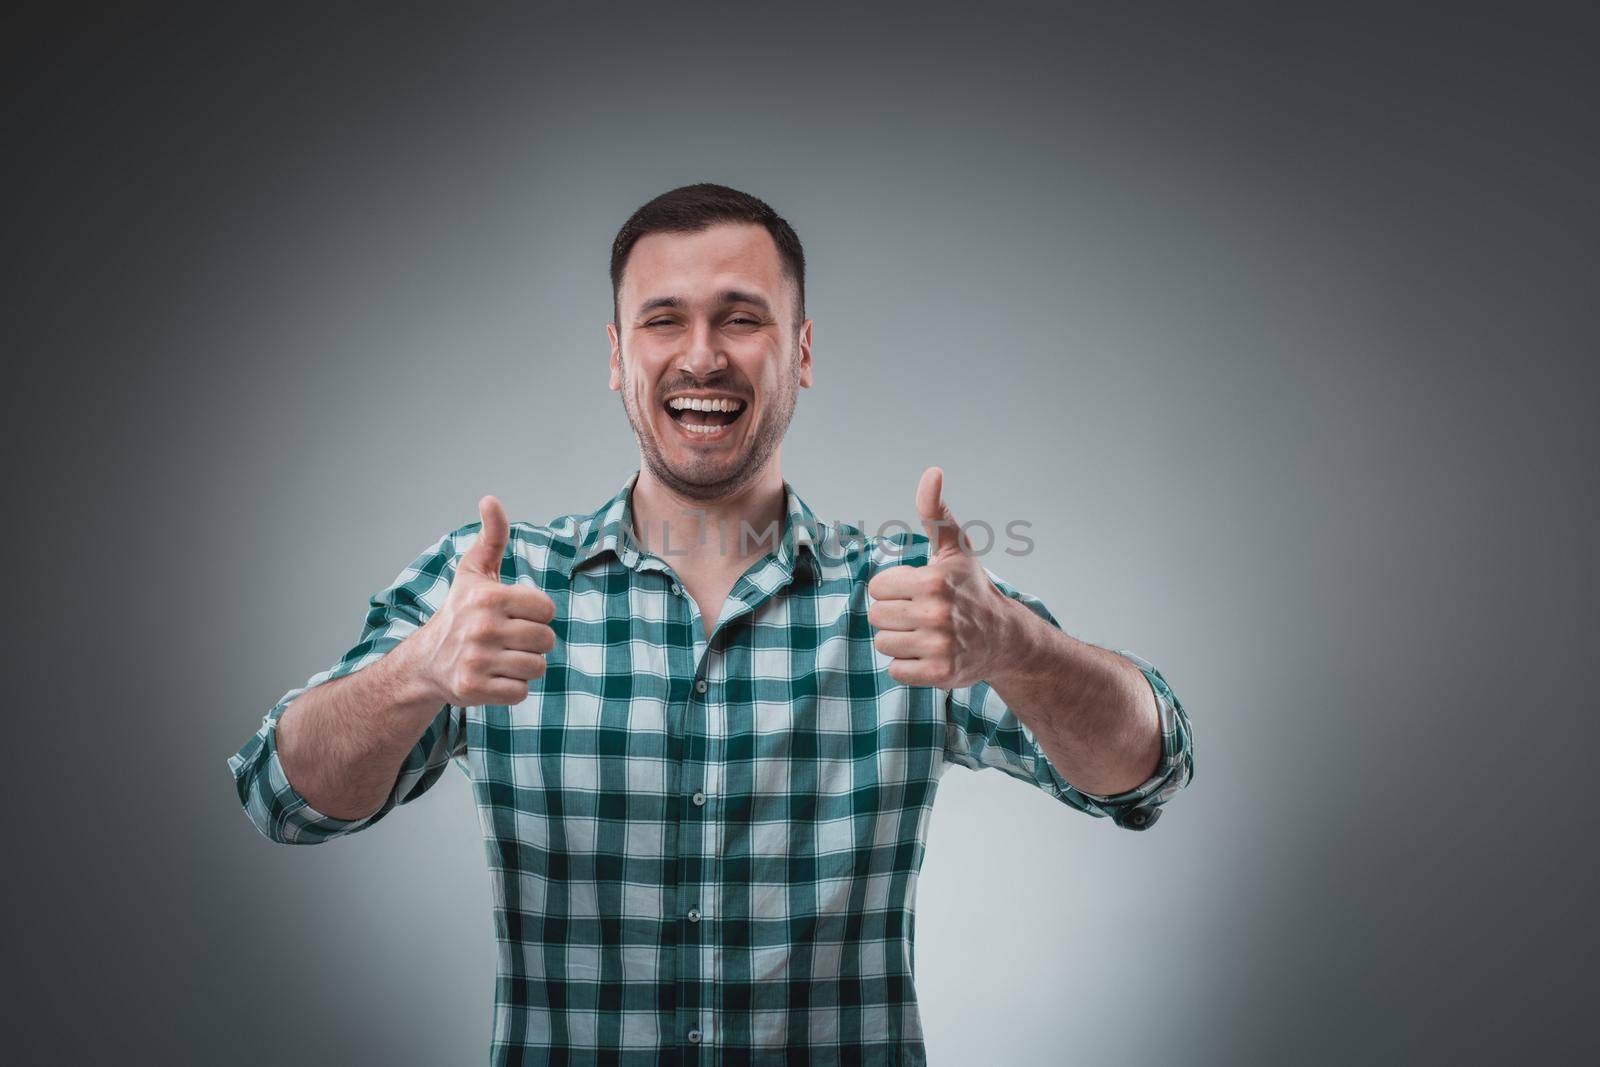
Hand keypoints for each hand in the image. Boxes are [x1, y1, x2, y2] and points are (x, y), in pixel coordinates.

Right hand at [409, 495, 556, 705]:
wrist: (425, 661)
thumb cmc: (460, 610)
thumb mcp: (474, 571)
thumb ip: (492, 536)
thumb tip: (490, 499)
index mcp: (488, 597)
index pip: (547, 609)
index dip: (537, 614)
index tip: (515, 615)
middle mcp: (481, 627)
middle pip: (546, 640)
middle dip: (533, 642)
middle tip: (508, 639)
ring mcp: (476, 660)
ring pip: (536, 667)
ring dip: (524, 666)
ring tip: (501, 658)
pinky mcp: (473, 689)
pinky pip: (520, 692)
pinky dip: (512, 688)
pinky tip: (493, 677)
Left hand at [866, 467, 1015, 687]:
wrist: (1004, 638)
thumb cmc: (972, 588)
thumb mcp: (955, 548)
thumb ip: (936, 512)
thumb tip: (933, 472)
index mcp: (933, 582)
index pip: (876, 587)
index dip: (893, 588)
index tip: (916, 591)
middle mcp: (936, 614)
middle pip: (876, 616)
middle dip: (894, 614)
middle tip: (921, 614)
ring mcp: (939, 647)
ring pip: (883, 644)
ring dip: (899, 640)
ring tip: (925, 634)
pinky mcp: (939, 674)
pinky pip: (895, 670)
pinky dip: (907, 665)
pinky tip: (929, 654)